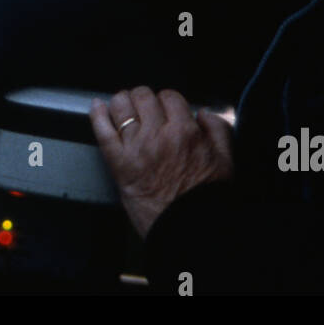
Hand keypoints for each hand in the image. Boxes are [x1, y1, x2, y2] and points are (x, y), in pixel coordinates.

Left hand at [90, 86, 234, 237]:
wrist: (187, 227)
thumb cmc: (204, 198)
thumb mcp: (225, 160)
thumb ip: (218, 130)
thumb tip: (203, 114)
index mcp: (185, 131)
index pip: (169, 96)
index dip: (166, 100)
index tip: (165, 108)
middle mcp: (158, 135)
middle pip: (142, 97)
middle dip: (143, 98)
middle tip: (144, 107)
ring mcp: (135, 147)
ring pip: (120, 107)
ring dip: (121, 103)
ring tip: (123, 107)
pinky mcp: (118, 163)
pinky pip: (102, 131)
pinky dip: (97, 116)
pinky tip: (97, 107)